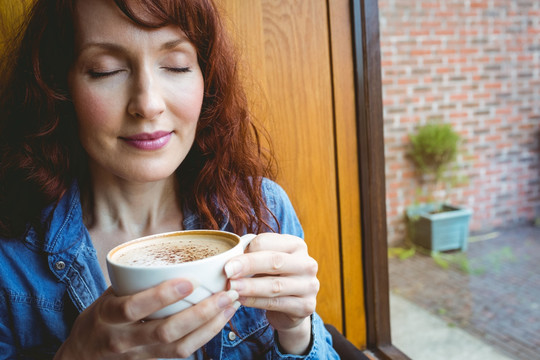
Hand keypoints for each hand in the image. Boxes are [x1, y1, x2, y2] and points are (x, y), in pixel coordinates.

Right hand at [54, 279, 239, 359]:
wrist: (82, 355)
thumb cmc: (101, 316)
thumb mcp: (109, 294)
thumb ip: (135, 280)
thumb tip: (173, 249)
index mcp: (109, 316)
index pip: (133, 307)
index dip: (161, 296)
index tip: (189, 282)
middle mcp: (123, 339)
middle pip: (165, 331)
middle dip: (201, 313)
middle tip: (227, 293)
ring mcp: (139, 355)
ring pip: (180, 346)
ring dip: (210, 325)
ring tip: (231, 303)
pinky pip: (182, 352)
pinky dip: (205, 335)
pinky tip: (221, 318)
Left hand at [225, 233, 319, 354]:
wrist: (293, 307)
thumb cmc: (274, 277)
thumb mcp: (267, 261)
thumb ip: (253, 256)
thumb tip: (227, 256)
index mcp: (296, 245)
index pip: (268, 242)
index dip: (247, 249)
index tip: (228, 259)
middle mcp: (307, 263)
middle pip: (274, 261)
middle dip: (248, 265)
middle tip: (228, 271)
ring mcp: (309, 285)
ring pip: (275, 285)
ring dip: (250, 286)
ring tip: (231, 287)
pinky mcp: (306, 306)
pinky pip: (276, 303)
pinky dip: (256, 302)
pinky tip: (241, 300)